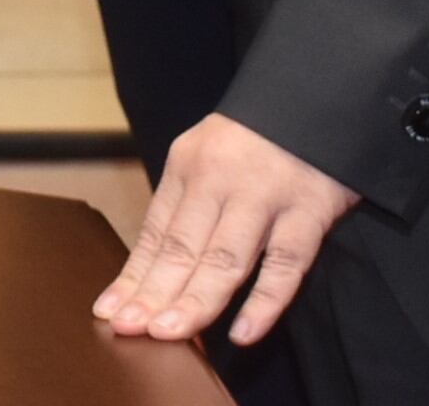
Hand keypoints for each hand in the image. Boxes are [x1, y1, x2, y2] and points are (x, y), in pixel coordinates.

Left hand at [94, 113, 357, 348]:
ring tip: (171, 333)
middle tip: (130, 328)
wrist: (318, 95)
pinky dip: (265, 301)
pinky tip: (244, 332)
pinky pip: (286, 262)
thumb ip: (189, 207)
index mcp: (190, 166)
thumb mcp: (210, 157)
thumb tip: (156, 269)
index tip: (110, 312)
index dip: (134, 276)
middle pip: (184, 246)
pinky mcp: (311, 208)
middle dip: (154, 292)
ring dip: (197, 300)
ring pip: (226, 257)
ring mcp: (267, 194)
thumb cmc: (258, 139)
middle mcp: (222, 179)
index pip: (157, 232)